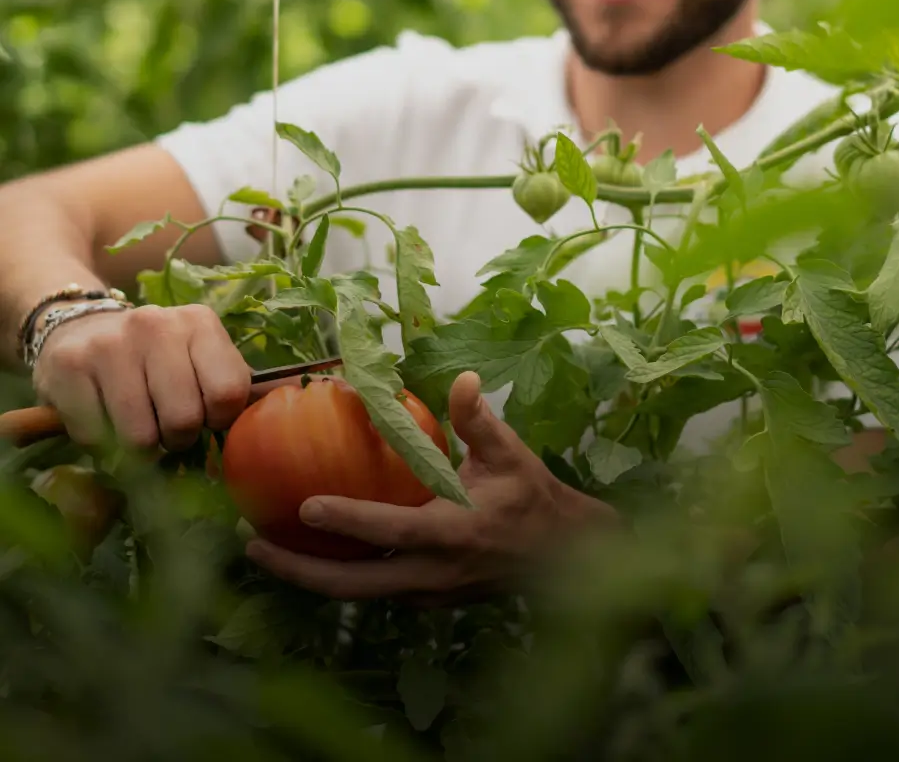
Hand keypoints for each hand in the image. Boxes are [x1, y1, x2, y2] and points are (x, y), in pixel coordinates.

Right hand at [32, 303, 252, 450]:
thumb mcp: (201, 356)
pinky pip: (96, 437)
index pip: (228, 393)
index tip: (206, 416)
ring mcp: (110, 344)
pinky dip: (102, 443)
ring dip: (141, 447)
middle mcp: (156, 325)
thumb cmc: (154, 356)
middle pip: (184, 419)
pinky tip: (104, 417)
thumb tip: (295, 395)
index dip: (218, 419)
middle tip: (167, 426)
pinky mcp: (70, 367)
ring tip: (138, 424)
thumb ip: (239, 383)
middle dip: (178, 438)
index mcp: (198, 322)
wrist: (81, 329)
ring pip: (140, 437)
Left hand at [244, 371, 621, 602]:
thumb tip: (463, 378)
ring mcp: (427, 594)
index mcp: (453, 534)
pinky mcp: (426, 600)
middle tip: (252, 544)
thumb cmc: (535, 501)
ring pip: (357, 594)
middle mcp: (433, 574)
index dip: (345, 520)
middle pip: (352, 584)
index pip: (388, 530)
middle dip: (298, 569)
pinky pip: (372, 590)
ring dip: (310, 576)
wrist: (566, 560)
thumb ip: (480, 420)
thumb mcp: (512, 456)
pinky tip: (313, 552)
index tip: (303, 504)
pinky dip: (338, 576)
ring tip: (266, 549)